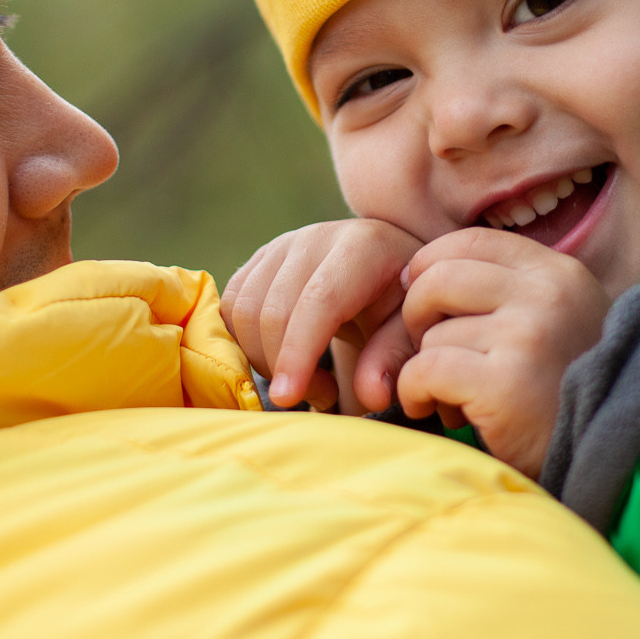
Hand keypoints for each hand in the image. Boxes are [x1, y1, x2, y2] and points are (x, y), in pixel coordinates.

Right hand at [222, 219, 423, 411]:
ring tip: (309, 380)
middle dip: (286, 367)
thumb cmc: (401, 302)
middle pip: (273, 310)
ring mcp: (280, 245)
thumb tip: (370, 396)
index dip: (298, 353)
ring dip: (264, 360)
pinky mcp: (258, 260)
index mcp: (362, 249)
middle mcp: (315, 239)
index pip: (317, 302)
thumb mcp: (410, 329)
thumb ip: (392, 359)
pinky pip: (229, 308)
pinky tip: (281, 359)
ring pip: (242, 311)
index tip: (288, 399)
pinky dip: (243, 345)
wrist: (387, 263)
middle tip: (325, 395)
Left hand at [397, 228, 610, 476]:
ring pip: (431, 334)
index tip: (422, 301)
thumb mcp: (557, 322)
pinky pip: (426, 370)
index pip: (470, 242)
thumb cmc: (569, 395)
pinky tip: (433, 409)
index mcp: (558, 274)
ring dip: (424, 370)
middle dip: (416, 317)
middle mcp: (546, 295)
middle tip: (429, 353)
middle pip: (438, 278)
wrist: (616, 456)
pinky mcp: (505, 383)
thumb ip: (506, 293)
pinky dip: (415, 393)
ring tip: (452, 397)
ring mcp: (527, 336)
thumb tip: (417, 274)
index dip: (430, 266)